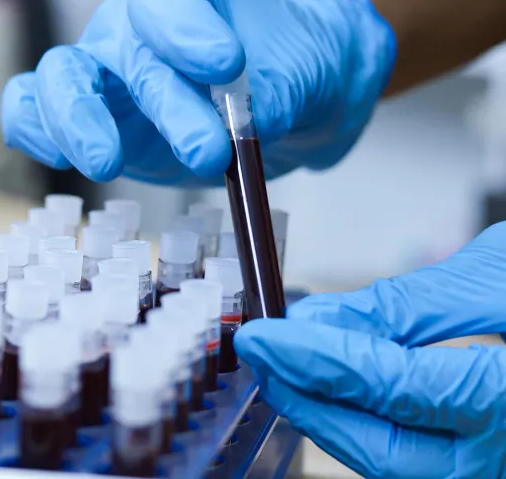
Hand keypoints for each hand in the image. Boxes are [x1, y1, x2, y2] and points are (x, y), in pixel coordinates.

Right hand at [1, 0, 394, 185]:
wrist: (286, 104)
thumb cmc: (288, 66)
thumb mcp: (298, 72)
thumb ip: (269, 98)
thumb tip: (244, 129)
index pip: (163, 0)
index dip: (185, 31)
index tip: (228, 65)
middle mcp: (126, 27)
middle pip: (119, 53)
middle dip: (160, 102)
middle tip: (207, 150)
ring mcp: (100, 76)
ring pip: (57, 81)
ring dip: (77, 123)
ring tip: (108, 164)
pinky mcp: (88, 123)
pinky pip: (33, 115)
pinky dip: (38, 134)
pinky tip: (64, 160)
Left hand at [235, 222, 505, 478]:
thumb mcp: (501, 280)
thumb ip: (412, 307)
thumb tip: (321, 319)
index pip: (394, 387)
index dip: (318, 359)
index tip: (263, 333)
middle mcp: (504, 461)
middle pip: (382, 448)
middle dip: (309, 400)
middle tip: (260, 353)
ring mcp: (495, 472)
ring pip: (392, 463)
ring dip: (330, 416)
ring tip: (285, 366)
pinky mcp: (485, 465)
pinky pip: (416, 459)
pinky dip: (369, 424)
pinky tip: (337, 386)